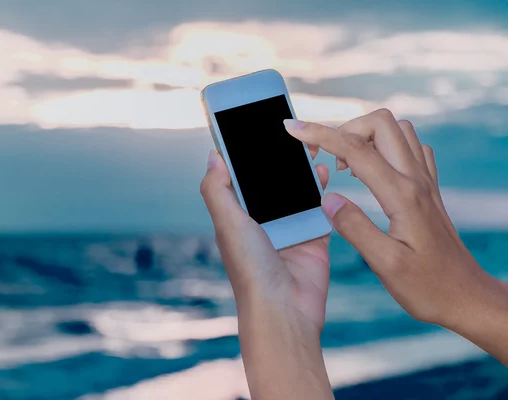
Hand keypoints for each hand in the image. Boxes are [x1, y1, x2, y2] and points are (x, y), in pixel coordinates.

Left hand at [200, 149, 332, 399]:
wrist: (285, 310)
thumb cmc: (251, 270)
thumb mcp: (228, 224)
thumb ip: (217, 189)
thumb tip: (213, 155)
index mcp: (237, 217)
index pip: (240, 178)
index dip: (245, 155)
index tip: (253, 128)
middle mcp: (261, 221)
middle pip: (270, 181)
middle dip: (278, 158)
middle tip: (288, 132)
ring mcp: (288, 228)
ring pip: (295, 190)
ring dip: (300, 169)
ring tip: (308, 146)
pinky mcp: (312, 236)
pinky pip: (319, 207)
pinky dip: (321, 189)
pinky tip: (322, 171)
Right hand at [284, 109, 507, 363]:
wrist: (466, 297)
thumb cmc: (428, 288)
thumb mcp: (385, 265)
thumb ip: (355, 228)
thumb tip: (328, 199)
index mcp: (402, 196)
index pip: (355, 150)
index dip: (320, 134)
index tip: (293, 129)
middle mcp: (416, 181)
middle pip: (380, 124)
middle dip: (344, 128)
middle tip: (322, 154)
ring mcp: (426, 182)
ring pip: (397, 130)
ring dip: (365, 135)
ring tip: (344, 165)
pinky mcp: (429, 190)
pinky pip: (411, 148)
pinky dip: (385, 146)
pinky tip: (372, 169)